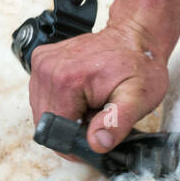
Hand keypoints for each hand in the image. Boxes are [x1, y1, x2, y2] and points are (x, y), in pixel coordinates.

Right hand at [27, 19, 168, 156]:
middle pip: (47, 123)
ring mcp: (41, 63)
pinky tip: (81, 94)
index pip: (57, 133)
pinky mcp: (40, 61)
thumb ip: (117, 123)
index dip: (77, 142)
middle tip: (97, 115)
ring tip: (90, 103)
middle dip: (71, 128)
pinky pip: (42, 95)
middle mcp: (47, 70)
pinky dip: (60, 102)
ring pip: (43, 110)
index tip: (97, 134)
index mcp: (66, 81)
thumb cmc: (139, 66)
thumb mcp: (138, 99)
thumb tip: (97, 143)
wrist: (135, 37)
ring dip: (65, 115)